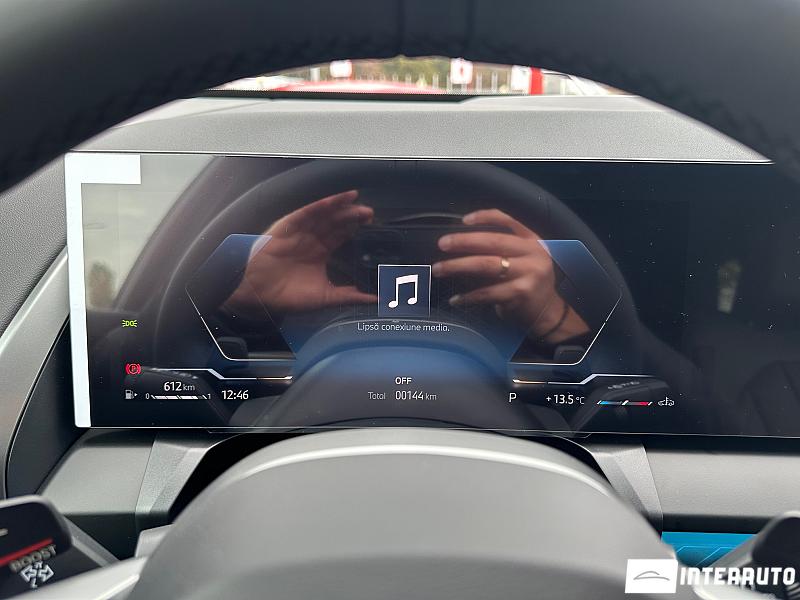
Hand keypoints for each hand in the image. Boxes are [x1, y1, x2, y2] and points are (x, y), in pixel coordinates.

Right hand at [226, 190, 375, 313]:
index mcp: (320, 253)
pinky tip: (334, 202)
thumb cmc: (287, 296)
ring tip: (357, 203)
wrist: (259, 295)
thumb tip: (375, 299)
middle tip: (370, 214)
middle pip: (336, 223)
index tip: (373, 227)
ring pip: (324, 215)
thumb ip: (350, 296)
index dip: (356, 230)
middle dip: (353, 217)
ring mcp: (300, 232)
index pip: (342, 237)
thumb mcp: (325, 296)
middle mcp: (311, 240)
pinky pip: (306, 213)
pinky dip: (320, 206)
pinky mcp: (287, 227)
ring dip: (340, 208)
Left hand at [432, 209, 588, 343]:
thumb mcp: (525, 259)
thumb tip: (462, 243)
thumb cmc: (528, 283)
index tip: (463, 220)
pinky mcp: (520, 294)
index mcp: (531, 241)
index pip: (507, 221)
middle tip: (442, 244)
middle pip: (492, 242)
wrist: (547, 313)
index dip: (484, 217)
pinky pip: (487, 293)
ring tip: (439, 269)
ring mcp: (528, 274)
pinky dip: (468, 296)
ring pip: (486, 265)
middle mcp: (532, 254)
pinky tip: (455, 298)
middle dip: (463, 242)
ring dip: (458, 267)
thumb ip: (503, 249)